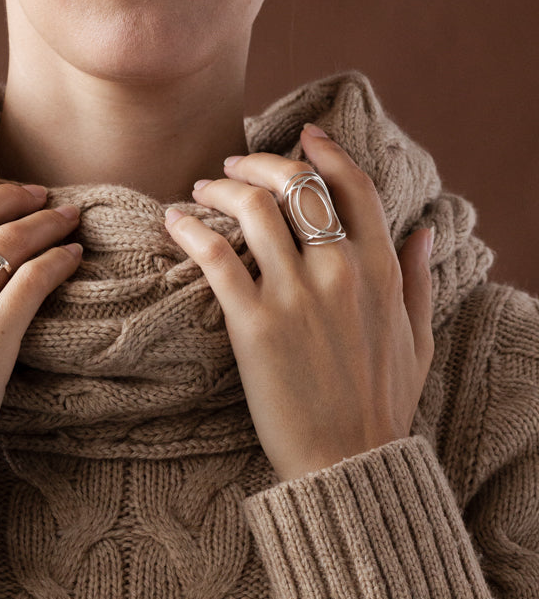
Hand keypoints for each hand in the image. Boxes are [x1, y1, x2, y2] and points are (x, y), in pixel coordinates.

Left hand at [164, 124, 434, 482]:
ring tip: (201, 190)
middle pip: (296, 183)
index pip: (353, 185)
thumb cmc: (381, 407)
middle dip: (260, 161)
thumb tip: (424, 231)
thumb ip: (416, 281)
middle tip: (233, 164)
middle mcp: (339, 270)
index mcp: (381, 269)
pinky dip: (190, 230)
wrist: (345, 462)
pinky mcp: (253, 325)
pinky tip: (175, 223)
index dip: (325, 151)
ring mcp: (295, 295)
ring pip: (252, 207)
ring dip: (221, 187)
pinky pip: (215, 256)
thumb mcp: (416, 339)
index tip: (303, 136)